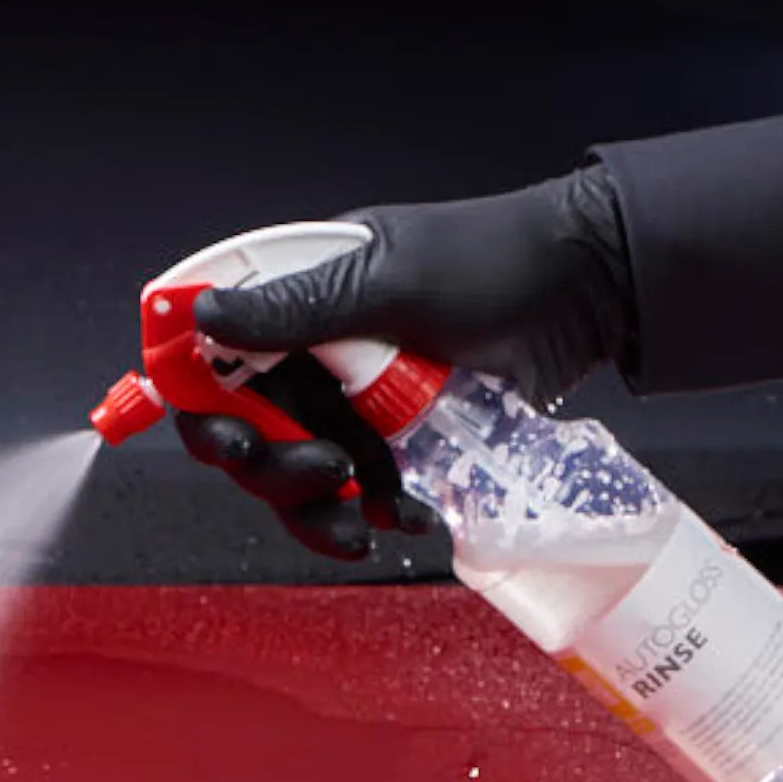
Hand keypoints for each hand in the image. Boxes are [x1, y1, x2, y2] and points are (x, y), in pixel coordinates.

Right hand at [176, 163, 635, 558]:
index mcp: (296, 302)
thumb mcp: (390, 281)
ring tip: (362, 517)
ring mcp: (350, 403)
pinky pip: (356, 493)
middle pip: (246, 430)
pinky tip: (406, 516)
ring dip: (316, 508)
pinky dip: (373, 514)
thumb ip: (297, 307)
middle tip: (323, 470)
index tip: (225, 441)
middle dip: (271, 465)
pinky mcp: (391, 441)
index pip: (211, 354)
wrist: (584, 297)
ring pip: (296, 474)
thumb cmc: (491, 264)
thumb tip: (206, 315)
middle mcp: (311, 356)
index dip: (198, 400)